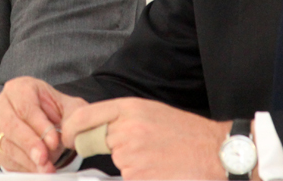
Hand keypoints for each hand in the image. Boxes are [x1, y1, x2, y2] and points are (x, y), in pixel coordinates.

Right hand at [0, 77, 86, 172]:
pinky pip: (3, 158)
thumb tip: (70, 134)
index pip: (25, 107)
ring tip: (46, 168)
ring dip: (27, 160)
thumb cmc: (56, 112)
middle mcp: (1, 104)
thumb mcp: (70, 109)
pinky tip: (35, 169)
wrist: (46, 122)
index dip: (39, 126)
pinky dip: (20, 167)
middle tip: (45, 159)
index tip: (53, 141)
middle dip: (30, 144)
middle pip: (10, 125)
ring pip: (5, 144)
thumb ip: (74, 118)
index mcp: (19, 88)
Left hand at [61, 98, 231, 179]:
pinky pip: (129, 179)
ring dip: (131, 165)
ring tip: (158, 158)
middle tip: (136, 150)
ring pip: (116, 163)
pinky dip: (142, 176)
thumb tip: (92, 131)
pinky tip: (161, 170)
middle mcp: (126, 129)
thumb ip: (121, 119)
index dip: (70, 130)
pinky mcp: (137, 177)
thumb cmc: (185, 133)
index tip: (67, 138)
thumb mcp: (150, 113)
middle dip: (104, 148)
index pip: (83, 117)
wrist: (215, 152)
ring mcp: (131, 155)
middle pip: (93, 142)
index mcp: (128, 108)